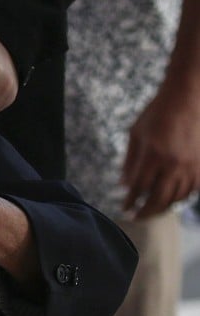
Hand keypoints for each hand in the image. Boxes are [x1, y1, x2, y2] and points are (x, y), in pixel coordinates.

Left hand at [121, 80, 199, 217]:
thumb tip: (124, 185)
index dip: (131, 201)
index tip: (124, 208)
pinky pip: (192, 190)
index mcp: (154, 155)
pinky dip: (180, 197)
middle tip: (137, 217)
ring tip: (152, 209)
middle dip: (146, 212)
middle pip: (159, 198)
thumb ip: (130, 161)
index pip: (139, 187)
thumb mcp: (136, 133)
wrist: (188, 98)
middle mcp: (175, 164)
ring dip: (163, 207)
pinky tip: (171, 198)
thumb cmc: (158, 113)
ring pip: (178, 197)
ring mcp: (192, 166)